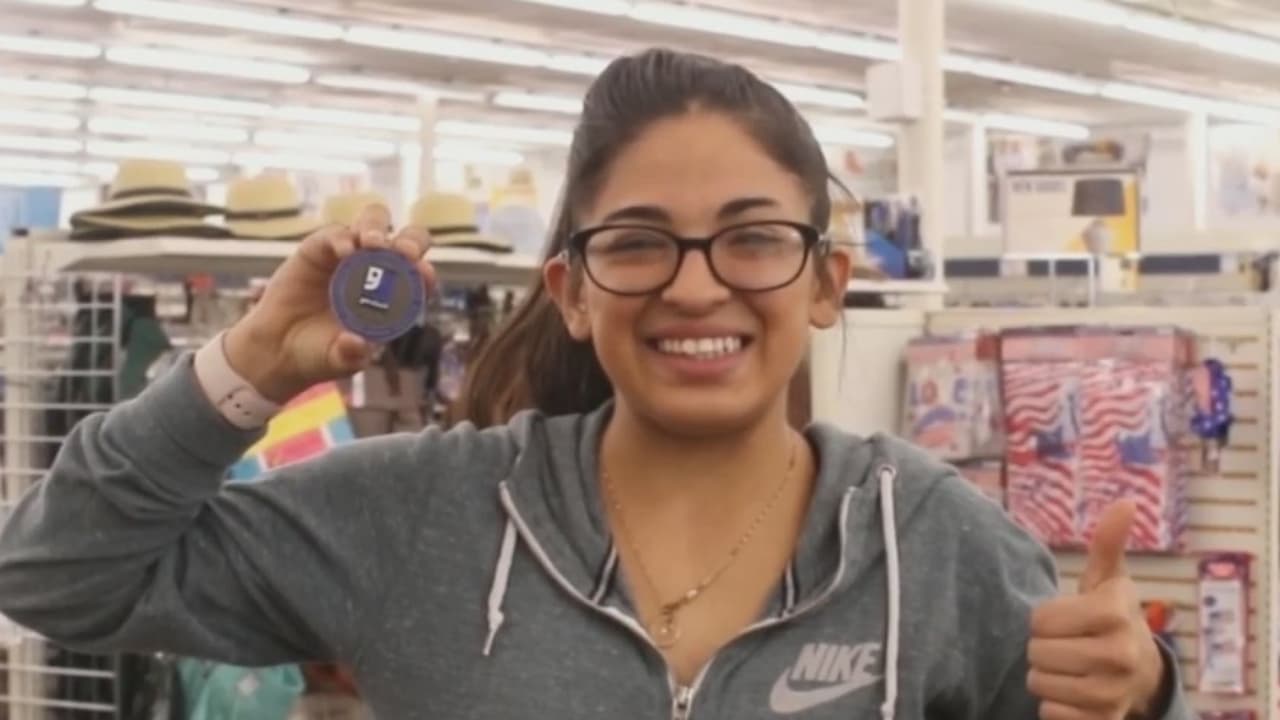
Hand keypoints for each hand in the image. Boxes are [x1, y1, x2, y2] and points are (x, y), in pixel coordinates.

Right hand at [224, 202, 435, 401]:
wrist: (276, 349)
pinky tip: (345, 251)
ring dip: (377, 229)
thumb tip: (357, 344)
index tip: (424, 273)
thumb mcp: (338, 361)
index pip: (419, 278)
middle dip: (411, 241)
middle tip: (406, 253)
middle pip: (405, 241)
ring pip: (373, 223)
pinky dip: (342, 238)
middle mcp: (375, 272)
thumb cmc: (317, 355)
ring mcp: (348, 257)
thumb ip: (350, 356)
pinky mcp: (319, 249)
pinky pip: (336, 233)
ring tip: (372, 244)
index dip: (425, 273)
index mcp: (391, 299)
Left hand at [1027, 501, 1166, 718]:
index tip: (1067, 618)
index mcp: (1115, 612)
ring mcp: (1113, 692)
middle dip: (1043, 648)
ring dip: (1046, 676)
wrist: (1142, 673)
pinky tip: (1074, 694)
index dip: (1044, 619)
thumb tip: (1125, 502)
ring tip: (1070, 667)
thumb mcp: (1109, 579)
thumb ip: (1108, 543)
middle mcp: (1120, 654)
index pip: (1038, 620)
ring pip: (1039, 684)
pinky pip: (1051, 715)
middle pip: (1036, 652)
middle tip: (1067, 644)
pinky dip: (1054, 706)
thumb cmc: (1111, 617)